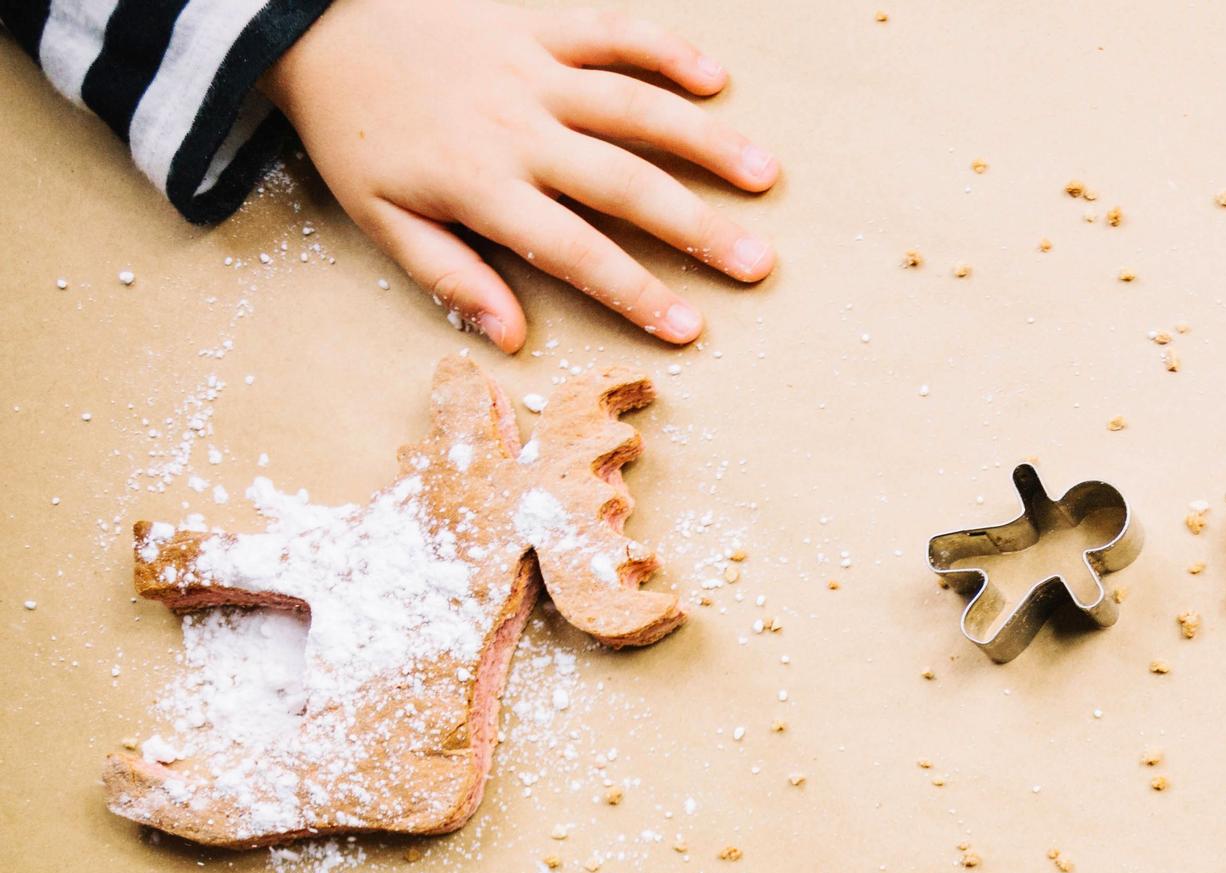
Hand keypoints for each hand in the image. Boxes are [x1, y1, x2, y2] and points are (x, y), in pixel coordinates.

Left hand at [263, 0, 777, 350]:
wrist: (313, 23)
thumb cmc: (355, 132)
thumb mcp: (384, 220)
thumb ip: (451, 277)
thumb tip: (511, 337)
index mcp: (483, 185)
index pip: (575, 251)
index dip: (636, 293)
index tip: (688, 329)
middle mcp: (518, 127)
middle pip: (624, 183)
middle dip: (697, 228)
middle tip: (758, 264)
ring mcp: (530, 68)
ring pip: (633, 106)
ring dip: (704, 140)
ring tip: (763, 176)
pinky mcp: (531, 19)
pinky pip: (609, 30)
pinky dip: (663, 50)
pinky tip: (714, 79)